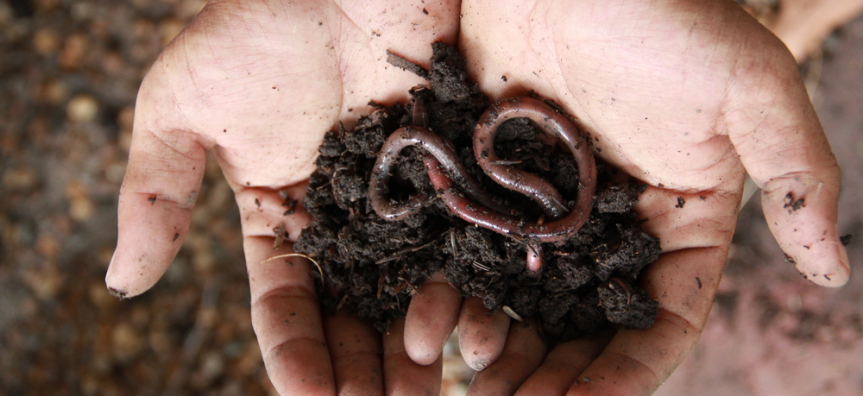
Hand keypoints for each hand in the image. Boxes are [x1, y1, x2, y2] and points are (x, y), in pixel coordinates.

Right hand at [104, 0, 460, 393]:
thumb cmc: (249, 30)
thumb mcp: (179, 107)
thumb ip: (154, 192)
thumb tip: (121, 283)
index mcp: (278, 214)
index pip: (284, 301)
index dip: (294, 353)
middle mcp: (341, 219)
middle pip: (351, 311)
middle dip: (358, 368)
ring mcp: (398, 198)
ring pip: (406, 289)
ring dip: (411, 346)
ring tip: (419, 393)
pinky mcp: (448, 169)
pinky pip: (457, 238)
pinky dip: (461, 287)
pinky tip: (467, 333)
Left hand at [442, 0, 849, 393]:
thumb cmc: (667, 12)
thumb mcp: (751, 87)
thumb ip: (796, 174)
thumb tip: (834, 272)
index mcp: (680, 215)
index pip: (664, 314)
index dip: (631, 369)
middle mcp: (613, 223)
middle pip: (589, 322)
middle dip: (560, 376)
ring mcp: (547, 205)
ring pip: (526, 298)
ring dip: (504, 347)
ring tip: (473, 387)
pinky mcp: (490, 179)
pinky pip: (471, 249)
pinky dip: (456, 291)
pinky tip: (435, 324)